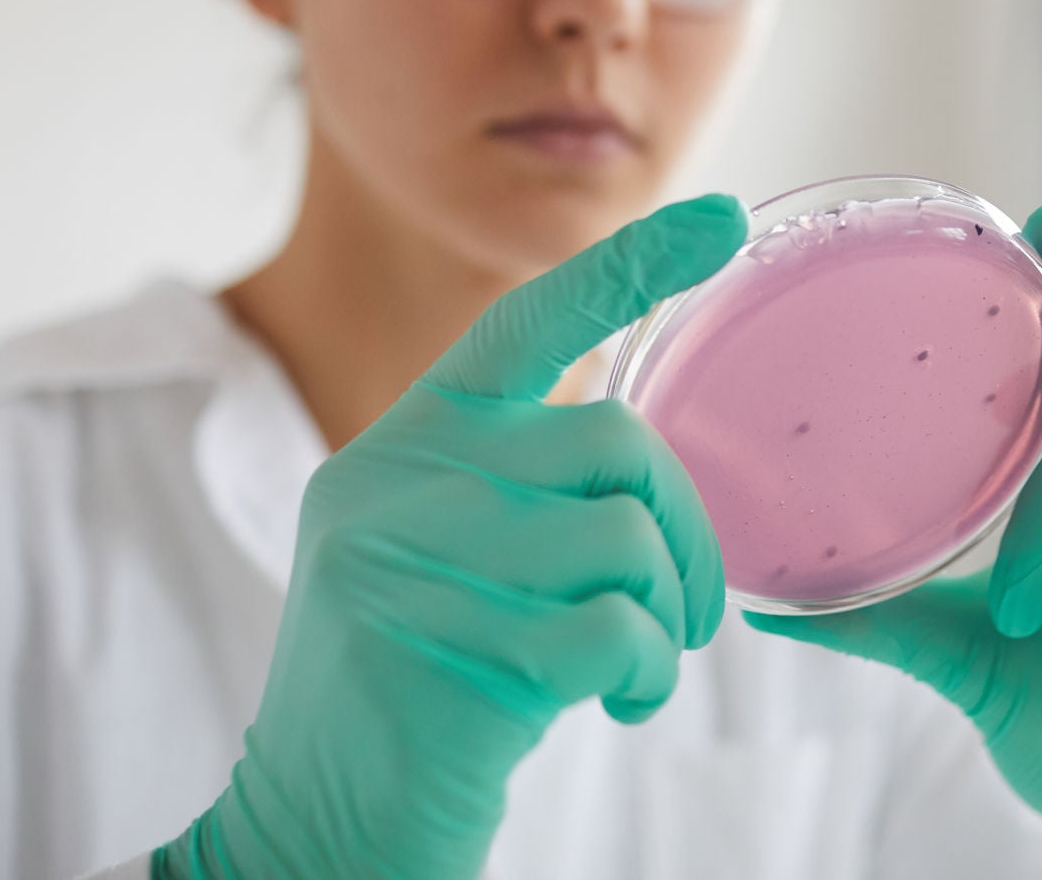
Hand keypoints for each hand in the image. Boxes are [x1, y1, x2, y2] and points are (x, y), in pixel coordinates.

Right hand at [156, 196, 744, 879]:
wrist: (319, 825)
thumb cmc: (423, 686)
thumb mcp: (453, 556)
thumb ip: (521, 486)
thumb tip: (648, 456)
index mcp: (407, 440)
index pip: (526, 322)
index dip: (630, 267)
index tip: (722, 221)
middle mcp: (394, 477)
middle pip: (615, 440)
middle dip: (686, 529)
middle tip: (690, 608)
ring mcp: (402, 558)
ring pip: (624, 537)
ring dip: (666, 617)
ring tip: (635, 665)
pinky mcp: (431, 645)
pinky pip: (612, 628)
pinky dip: (643, 672)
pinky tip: (614, 701)